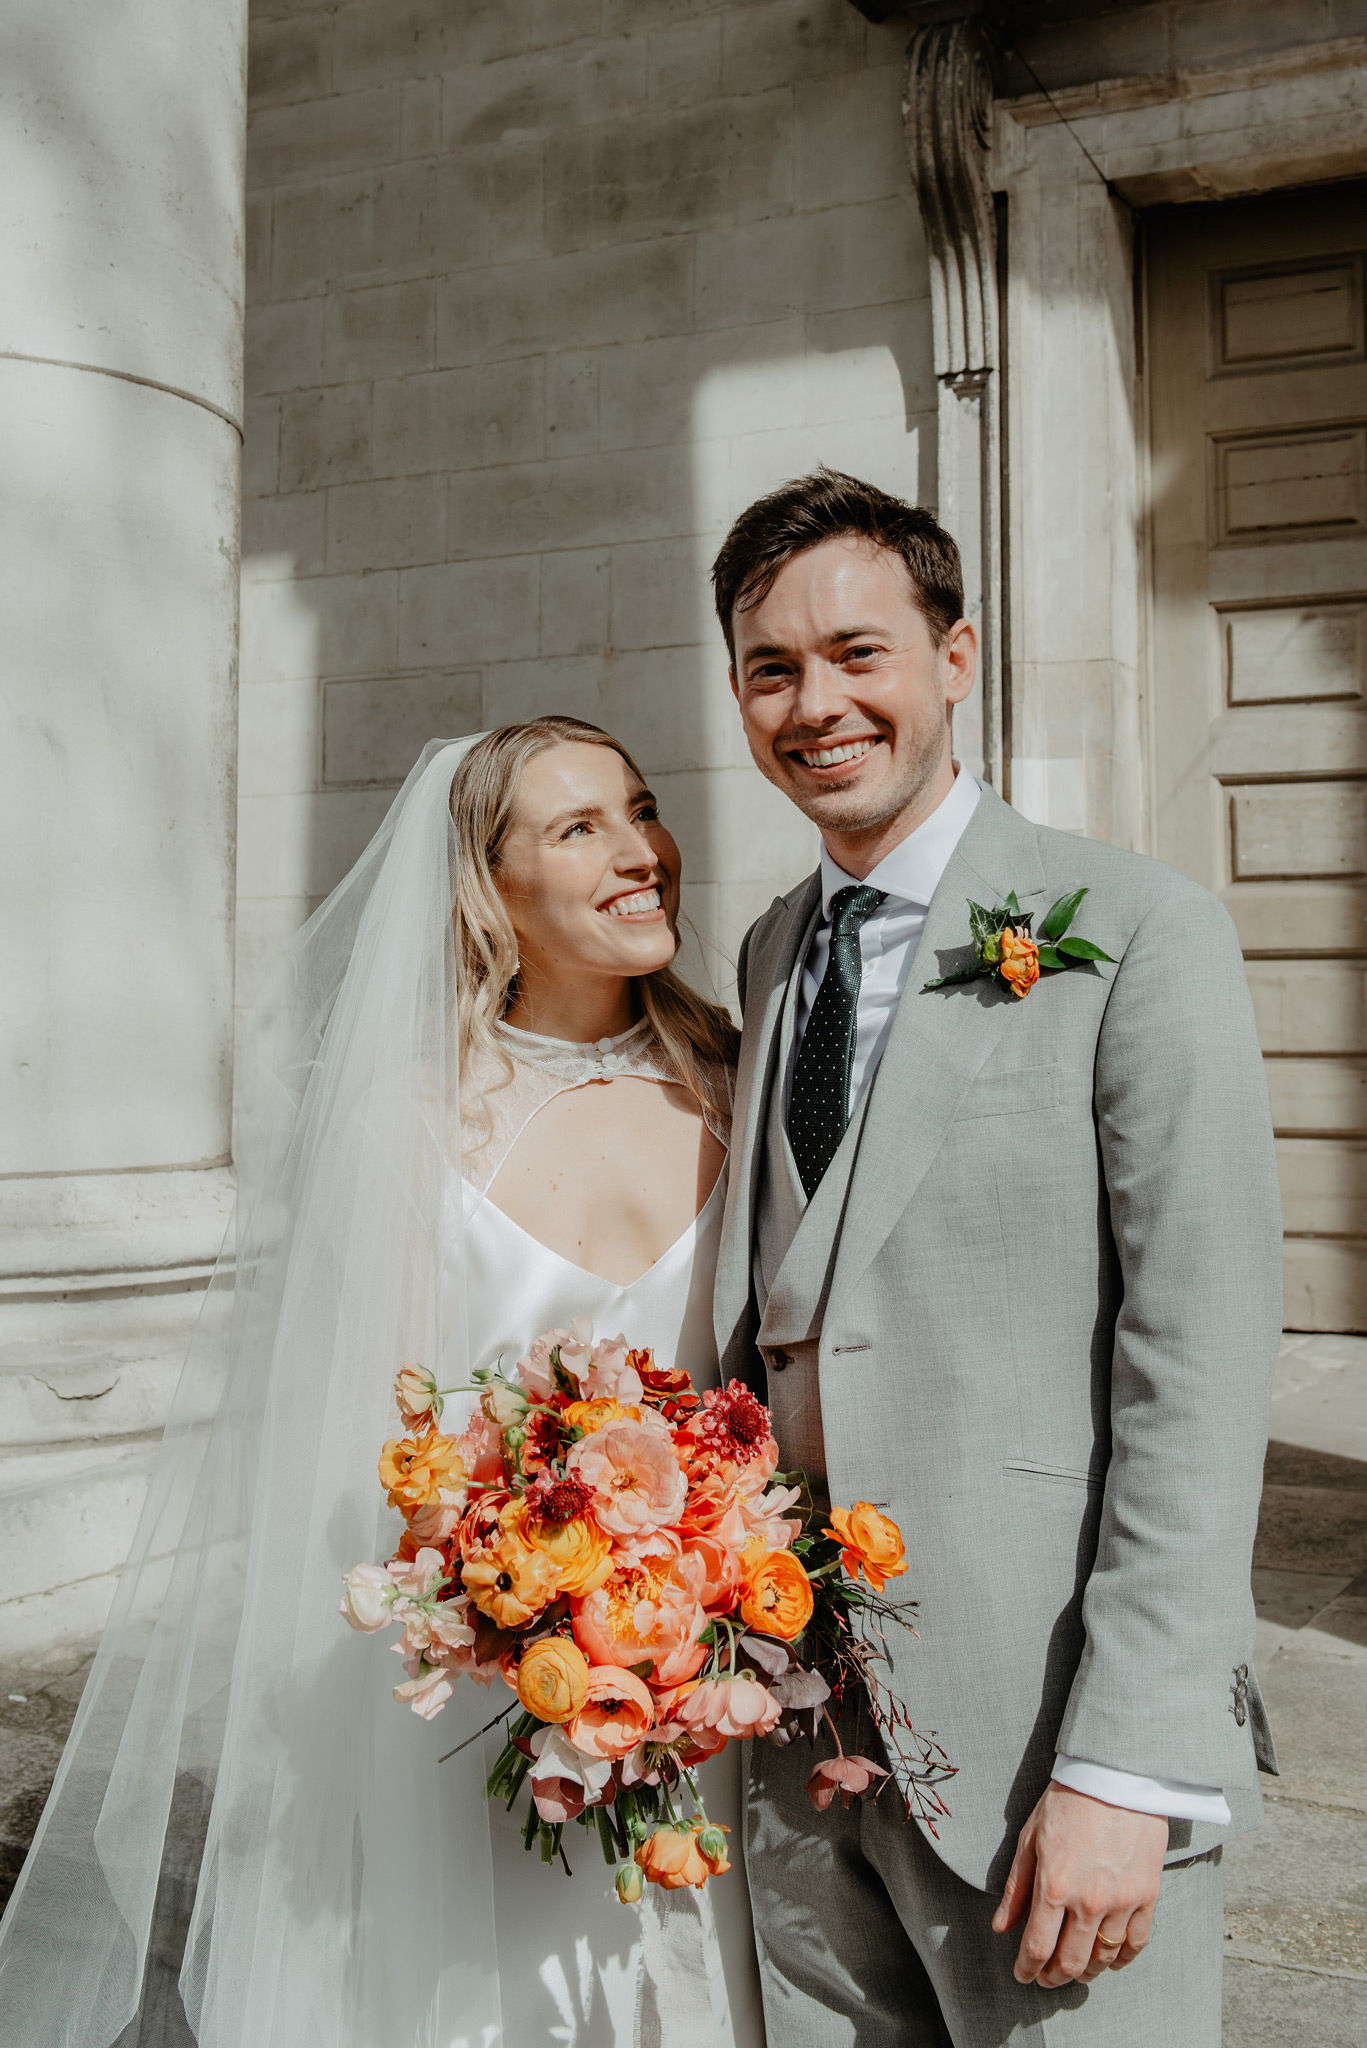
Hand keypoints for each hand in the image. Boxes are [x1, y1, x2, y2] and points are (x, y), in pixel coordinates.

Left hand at [992, 1782, 1167, 1987]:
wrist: (1116, 1777)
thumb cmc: (1068, 1801)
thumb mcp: (1030, 1838)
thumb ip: (1016, 1887)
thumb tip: (1001, 1927)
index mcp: (1054, 1886)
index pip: (1037, 1948)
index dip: (1027, 1969)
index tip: (1022, 1975)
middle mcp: (1088, 1901)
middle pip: (1071, 1963)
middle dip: (1053, 1978)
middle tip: (1045, 1978)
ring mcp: (1121, 1902)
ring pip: (1103, 1959)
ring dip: (1086, 1972)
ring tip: (1074, 1969)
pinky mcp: (1147, 1896)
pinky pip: (1135, 1944)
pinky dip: (1120, 1960)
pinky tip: (1109, 1959)